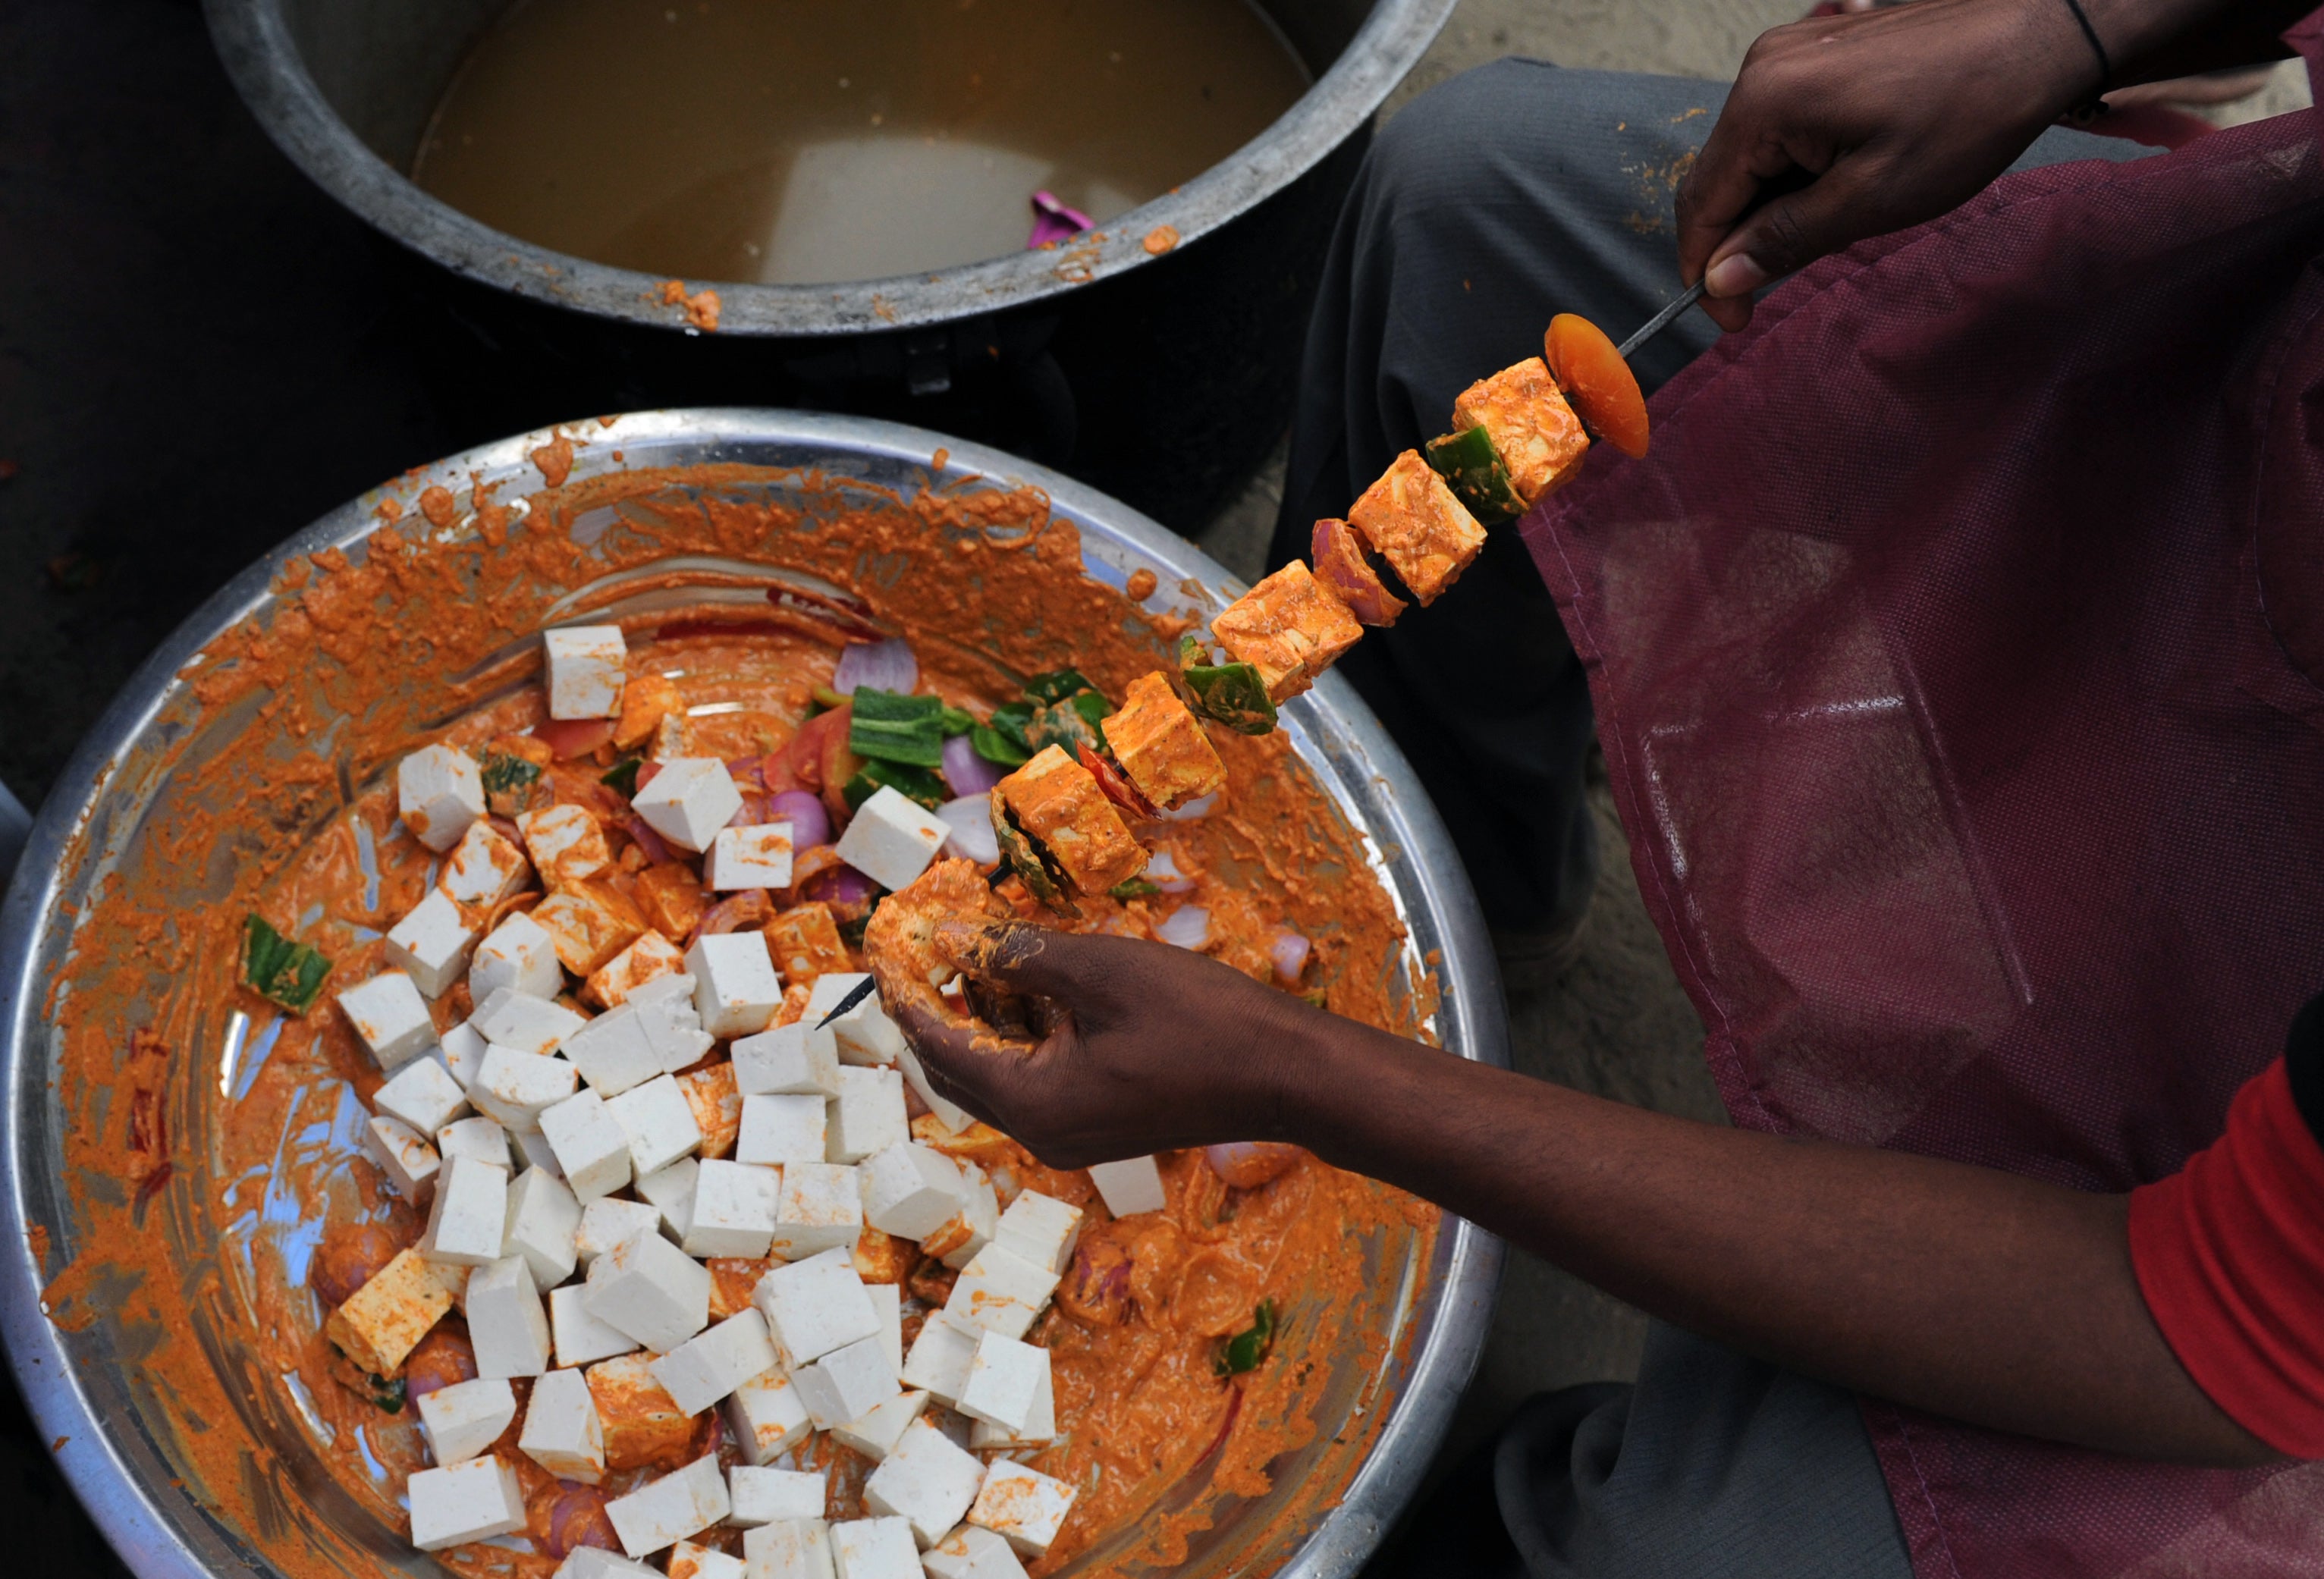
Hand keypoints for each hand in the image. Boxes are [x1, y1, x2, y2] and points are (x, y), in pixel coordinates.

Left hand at [889, 920, 1313, 1166]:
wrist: (1284, 1074)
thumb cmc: (1198, 1019)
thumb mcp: (1098, 971)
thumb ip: (1016, 956)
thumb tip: (949, 937)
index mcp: (1031, 1104)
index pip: (938, 1048)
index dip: (907, 993)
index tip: (886, 946)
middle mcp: (1040, 1135)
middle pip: (957, 1072)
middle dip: (935, 1009)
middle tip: (921, 949)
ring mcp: (1071, 1137)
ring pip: (997, 1075)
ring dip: (982, 1018)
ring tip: (979, 953)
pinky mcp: (1099, 1126)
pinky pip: (1036, 1081)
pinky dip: (1023, 1035)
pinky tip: (1036, 987)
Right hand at [1678, 0, 2099, 330]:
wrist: (2041, 33)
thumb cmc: (1967, 114)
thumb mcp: (1872, 199)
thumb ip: (1785, 239)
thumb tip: (1720, 276)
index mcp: (1765, 102)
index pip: (1703, 202)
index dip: (1707, 270)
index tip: (1732, 318)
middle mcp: (1764, 67)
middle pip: (1721, 175)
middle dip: (1739, 238)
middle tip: (1774, 288)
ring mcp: (1792, 50)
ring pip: (1753, 152)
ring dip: (1773, 203)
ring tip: (1829, 227)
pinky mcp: (1820, 48)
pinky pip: (1783, 122)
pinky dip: (1796, 167)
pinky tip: (1840, 184)